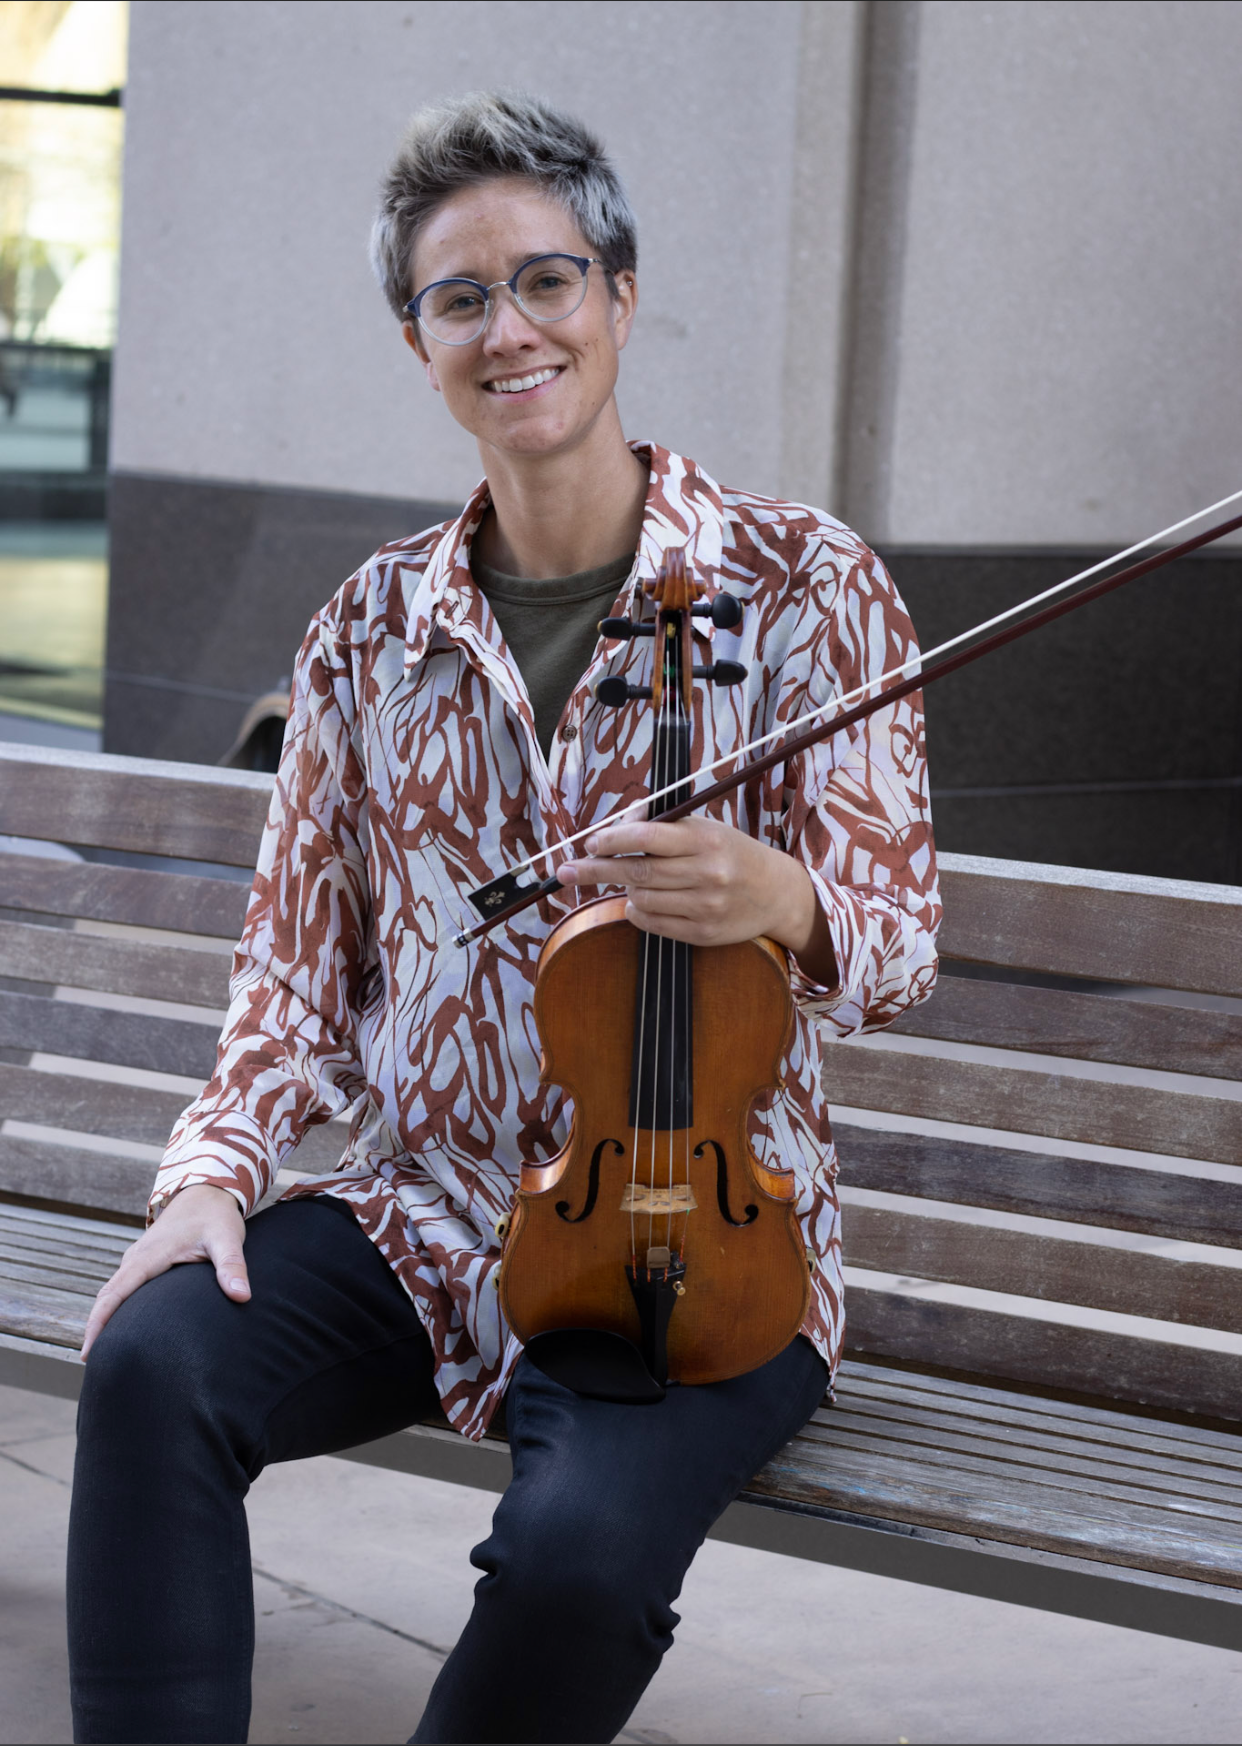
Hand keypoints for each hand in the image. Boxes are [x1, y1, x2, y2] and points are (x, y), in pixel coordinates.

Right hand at [81, 1183, 249, 1359]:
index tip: (88, 1352)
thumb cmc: (216, 1216)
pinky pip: (122, 1287)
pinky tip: (122, 1328)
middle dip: (96, 1329)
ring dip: (104, 1319)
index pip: (115, 1293)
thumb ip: (233, 1267)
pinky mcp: (143, 1262)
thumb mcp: (228, 1238)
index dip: (99, 1323)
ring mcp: (137, 1259)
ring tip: (102, 1354)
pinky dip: (115, 1307)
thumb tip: (242, 1297)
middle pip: (107, 1297)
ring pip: (112, 1292)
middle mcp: (136, 1258)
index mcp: (149, 1256)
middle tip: (91, 1364)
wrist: (207, 1192)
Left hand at [558, 817, 836, 983]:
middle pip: (636, 871)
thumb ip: (664, 823)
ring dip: (625, 889)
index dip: (613, 840)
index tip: (589, 843)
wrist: (776, 892)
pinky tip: (640, 902)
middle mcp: (707, 873)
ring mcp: (705, 906)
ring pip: (641, 899)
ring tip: (628, 881)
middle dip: (595, 870)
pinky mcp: (703, 933)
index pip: (648, 837)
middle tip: (564, 871)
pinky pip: (653, 924)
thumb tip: (619, 822)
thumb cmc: (733, 853)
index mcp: (706, 840)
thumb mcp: (706, 827)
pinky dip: (637, 912)